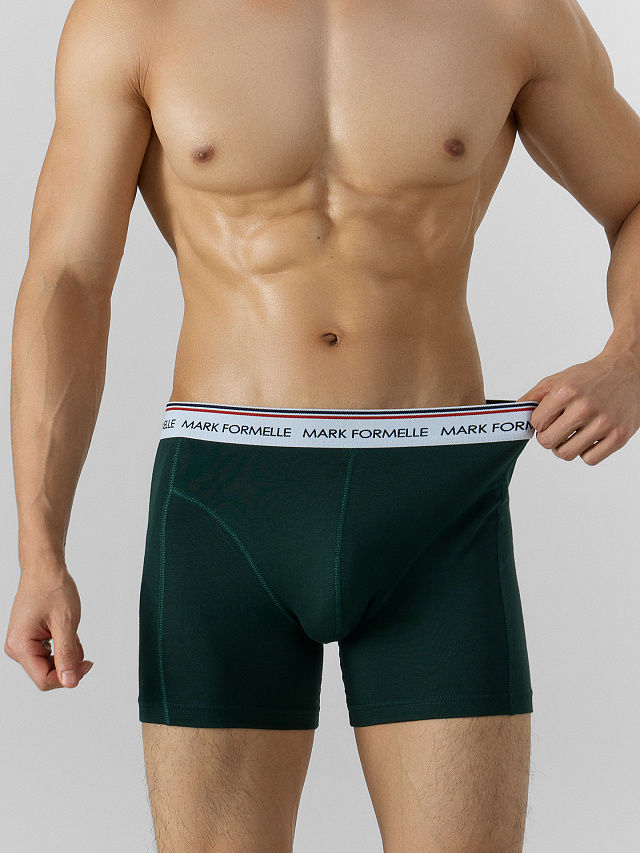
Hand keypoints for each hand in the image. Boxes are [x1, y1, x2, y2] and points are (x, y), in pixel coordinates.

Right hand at [4, 568, 93, 689]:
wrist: (45, 568)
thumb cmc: (52, 588)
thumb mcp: (65, 623)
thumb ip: (67, 655)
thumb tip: (70, 682)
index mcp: (20, 645)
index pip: (43, 680)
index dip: (67, 677)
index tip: (86, 664)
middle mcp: (17, 647)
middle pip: (46, 673)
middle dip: (68, 661)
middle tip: (79, 641)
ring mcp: (21, 642)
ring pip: (49, 662)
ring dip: (66, 650)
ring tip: (70, 629)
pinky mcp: (29, 637)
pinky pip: (48, 651)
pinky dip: (62, 643)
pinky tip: (65, 628)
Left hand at [516, 349, 639, 464]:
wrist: (629, 371)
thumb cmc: (591, 377)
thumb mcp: (558, 379)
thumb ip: (533, 397)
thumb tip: (513, 414)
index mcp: (566, 391)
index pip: (536, 423)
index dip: (539, 423)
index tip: (548, 418)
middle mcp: (585, 407)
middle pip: (548, 442)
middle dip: (548, 437)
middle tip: (557, 429)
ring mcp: (604, 423)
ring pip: (566, 454)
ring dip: (565, 447)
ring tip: (572, 434)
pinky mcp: (619, 436)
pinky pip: (589, 460)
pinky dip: (585, 453)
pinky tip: (589, 438)